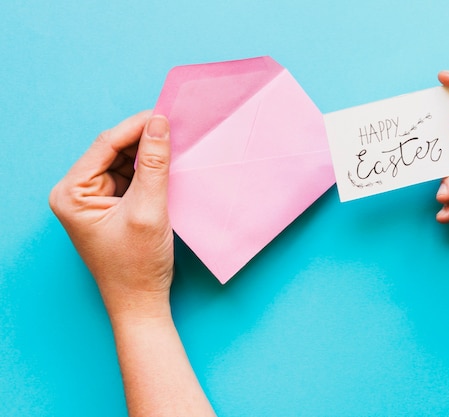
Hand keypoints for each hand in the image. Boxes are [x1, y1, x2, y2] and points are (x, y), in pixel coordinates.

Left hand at [49, 111, 172, 319]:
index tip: (167, 114)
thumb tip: (160, 123)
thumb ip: (154, 165)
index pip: (106, 145)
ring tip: (176, 145)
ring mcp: (94, 198)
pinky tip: (169, 165)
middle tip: (176, 127)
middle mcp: (77, 192)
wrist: (140, 301)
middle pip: (114, 150)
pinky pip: (131, 177)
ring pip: (124, 161)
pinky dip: (150, 170)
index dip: (137, 126)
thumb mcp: (148, 211)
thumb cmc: (137, 265)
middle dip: (144, 139)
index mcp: (72, 193)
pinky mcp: (111, 205)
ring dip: (149, 154)